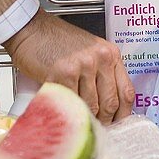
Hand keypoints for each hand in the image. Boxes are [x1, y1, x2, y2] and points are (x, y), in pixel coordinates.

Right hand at [4, 11, 134, 124]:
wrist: (31, 29)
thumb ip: (101, 75)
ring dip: (84, 119)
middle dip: (103, 122)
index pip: (127, 92)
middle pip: (110, 103)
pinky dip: (68, 113)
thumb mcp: (88, 52)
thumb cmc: (56, 41)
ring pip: (91, 107)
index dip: (123, 115)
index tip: (117, 126)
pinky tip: (64, 112)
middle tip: (94, 129)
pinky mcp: (64, 74)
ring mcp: (83, 65)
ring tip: (76, 120)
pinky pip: (72, 104)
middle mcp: (100, 58)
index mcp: (110, 53)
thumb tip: (108, 110)